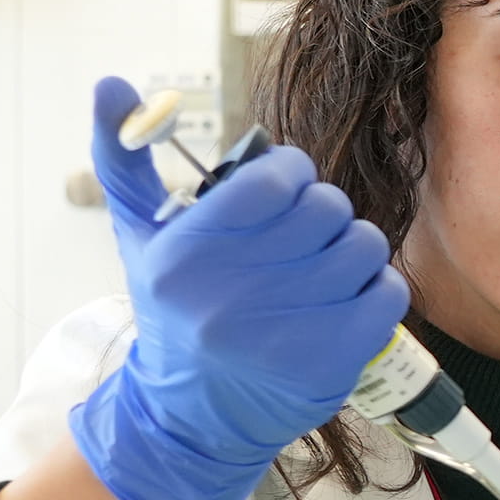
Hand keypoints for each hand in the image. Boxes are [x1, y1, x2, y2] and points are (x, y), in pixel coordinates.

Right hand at [67, 80, 406, 499]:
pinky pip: (388, 292)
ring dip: (352, 248)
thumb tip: (111, 83)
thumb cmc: (174, 311)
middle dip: (322, 211)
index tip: (284, 189)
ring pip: (364, 244)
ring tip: (323, 265)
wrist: (193, 416)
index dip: (291, 174)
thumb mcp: (140, 237)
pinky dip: (375, 289)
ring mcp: (284, 334)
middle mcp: (230, 296)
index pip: (273, 179)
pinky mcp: (332, 363)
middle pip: (326, 207)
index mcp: (186, 256)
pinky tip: (345, 299)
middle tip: (305, 231)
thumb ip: (123, 156)